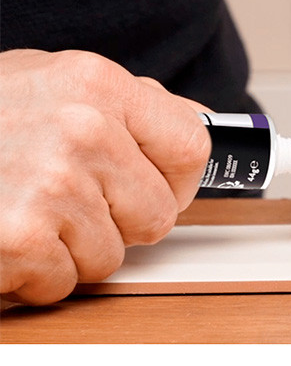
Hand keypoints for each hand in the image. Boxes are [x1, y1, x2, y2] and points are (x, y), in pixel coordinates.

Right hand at [0, 49, 210, 303]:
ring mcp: (50, 186)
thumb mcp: (61, 84)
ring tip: (32, 206)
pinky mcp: (18, 239)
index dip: (178, 177)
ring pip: (112, 255)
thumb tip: (197, 121)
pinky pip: (66, 282)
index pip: (192, 146)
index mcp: (98, 85)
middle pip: (158, 213)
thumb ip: (136, 106)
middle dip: (123, 218)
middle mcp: (80, 130)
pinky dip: (40, 270)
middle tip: (75, 195)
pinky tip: (10, 230)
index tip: (158, 183)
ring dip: (77, 244)